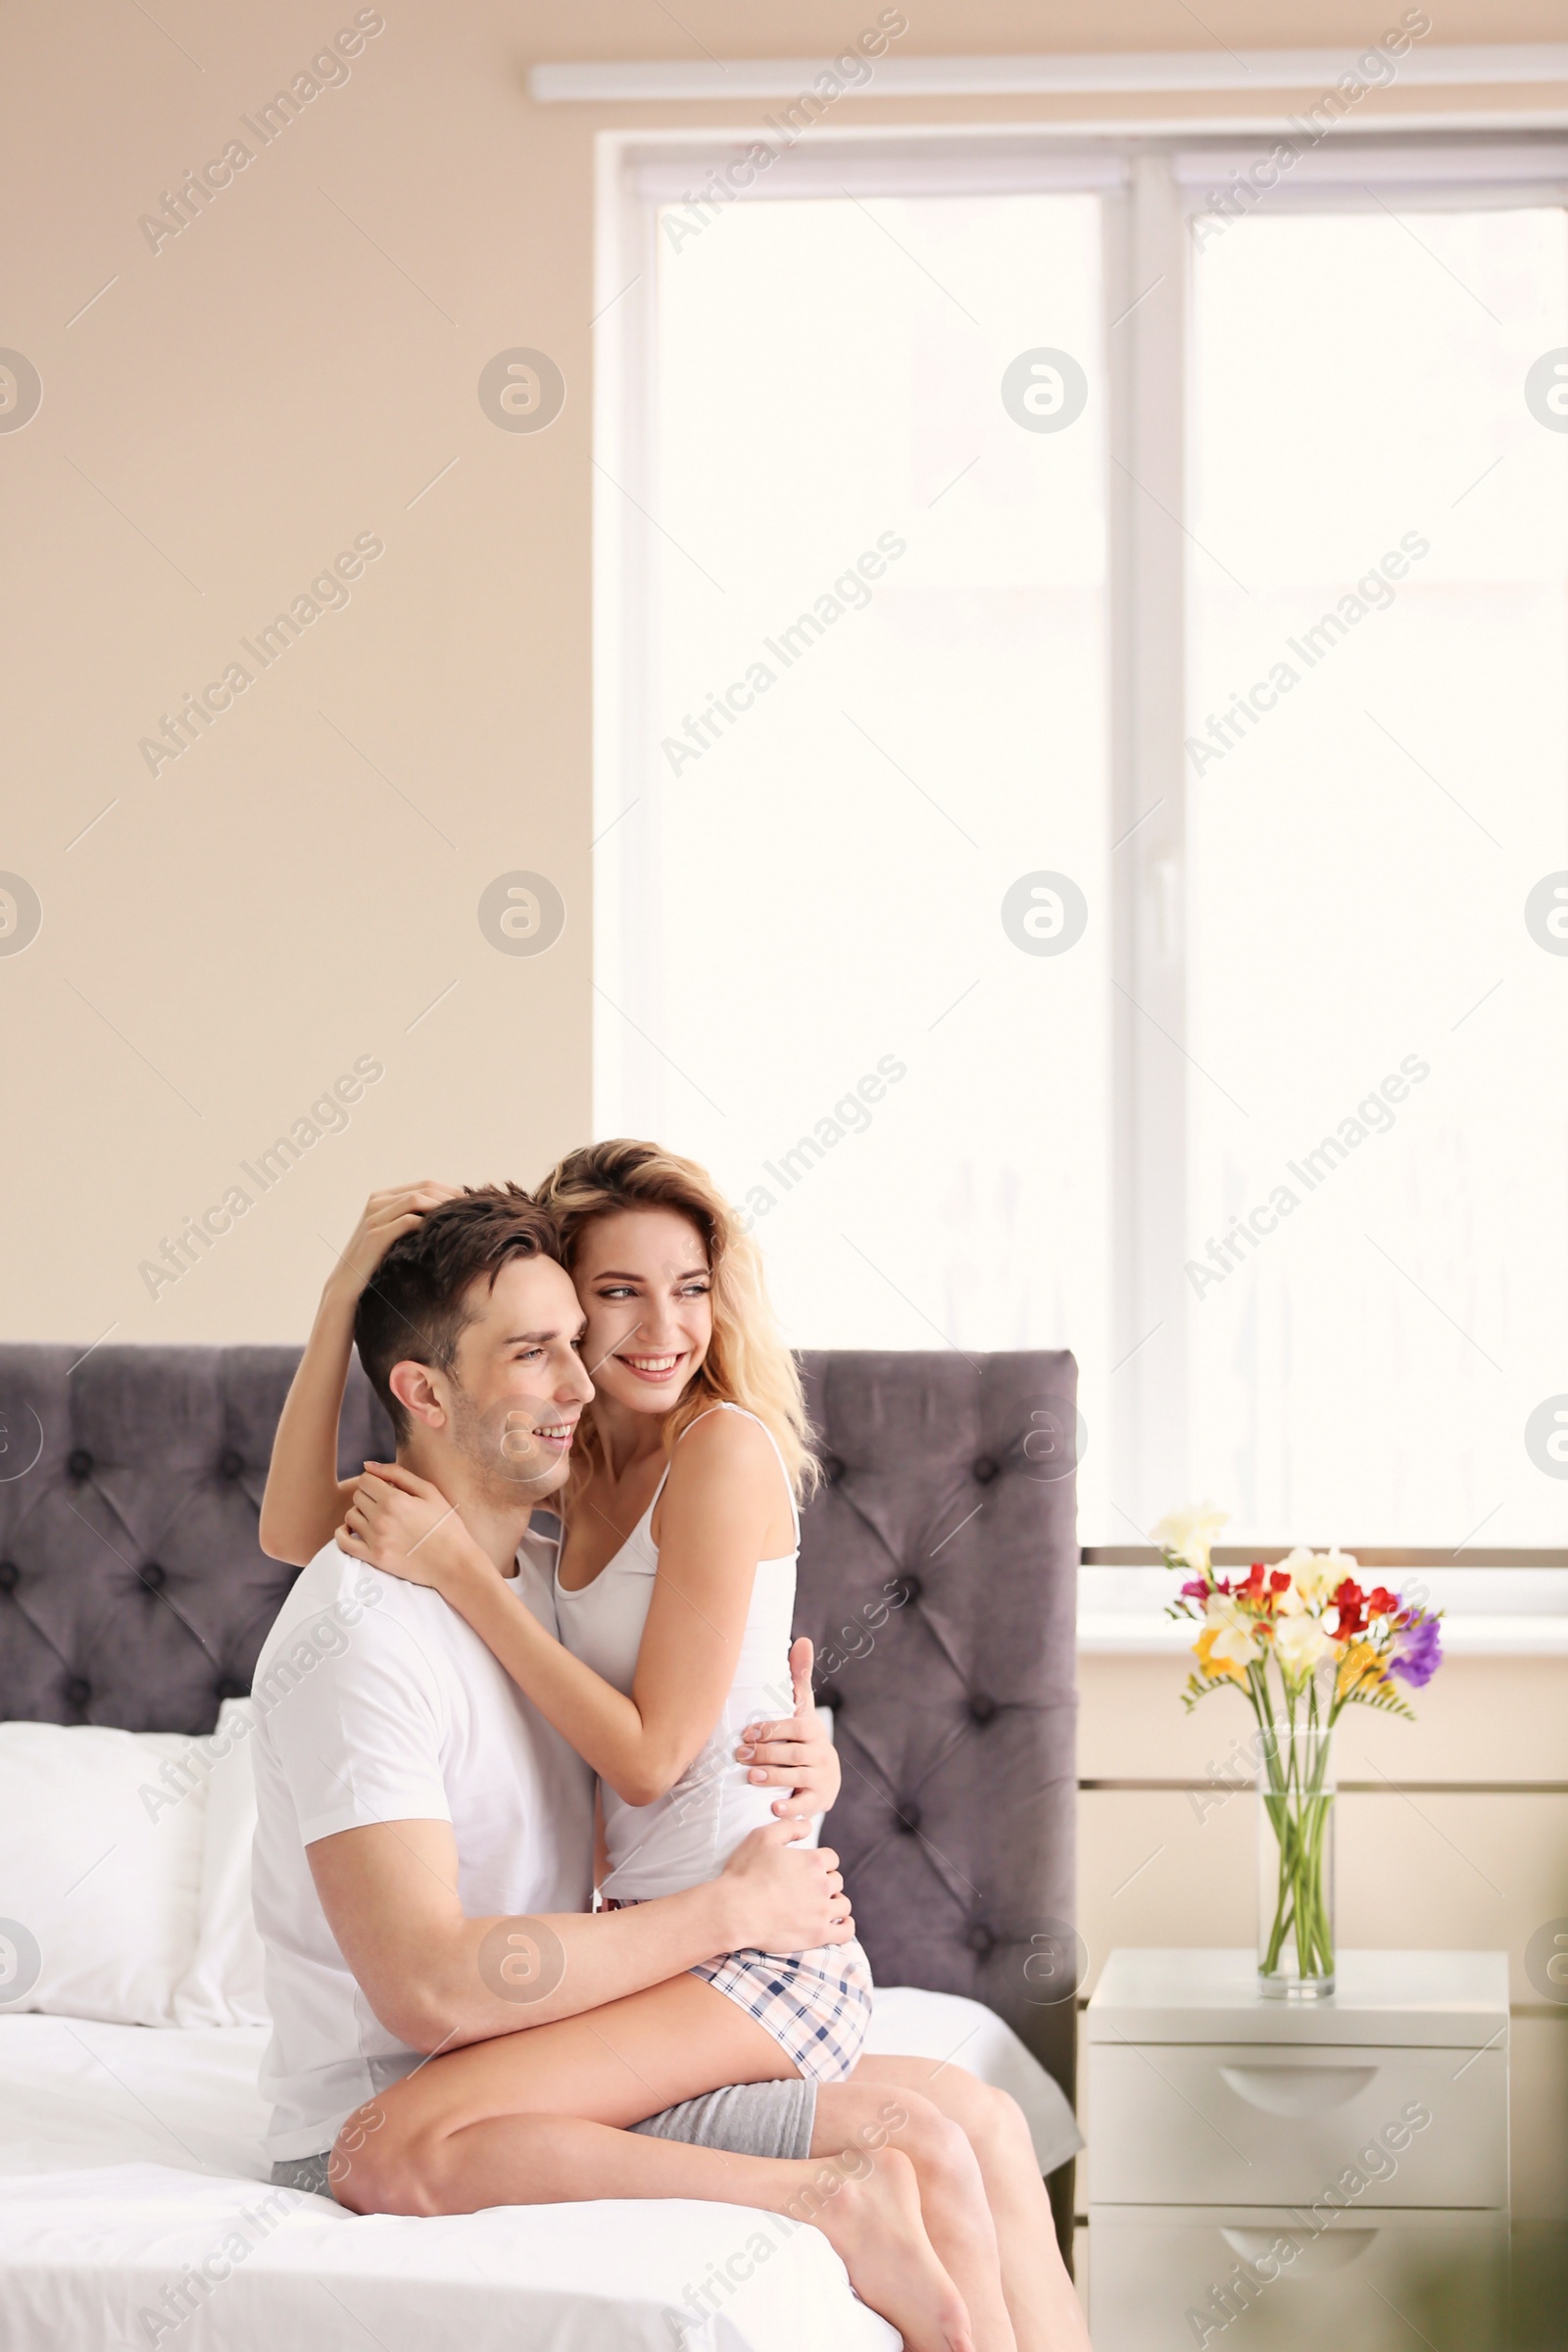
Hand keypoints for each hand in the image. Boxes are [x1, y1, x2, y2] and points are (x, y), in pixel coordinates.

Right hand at [326, 1183, 461, 1302]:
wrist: (347, 1285)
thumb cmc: (376, 1262)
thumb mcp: (395, 1235)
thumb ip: (412, 1220)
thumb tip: (449, 1215)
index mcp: (382, 1197)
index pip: (424, 1184)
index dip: (450, 1191)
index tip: (470, 1204)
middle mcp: (376, 1201)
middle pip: (424, 1188)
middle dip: (451, 1197)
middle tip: (472, 1210)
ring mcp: (374, 1216)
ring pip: (417, 1200)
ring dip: (442, 1207)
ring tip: (460, 1220)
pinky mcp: (375, 1234)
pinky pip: (408, 1220)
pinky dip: (428, 1224)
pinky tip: (441, 1234)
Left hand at [335, 1460, 479, 1591]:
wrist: (455, 1563)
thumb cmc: (446, 1525)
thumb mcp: (429, 1491)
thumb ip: (397, 1474)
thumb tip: (367, 1464)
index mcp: (396, 1500)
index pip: (365, 1480)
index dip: (375, 1481)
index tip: (386, 1488)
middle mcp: (382, 1519)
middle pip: (357, 1496)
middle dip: (369, 1496)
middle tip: (386, 1504)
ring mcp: (376, 1540)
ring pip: (350, 1517)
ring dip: (360, 1514)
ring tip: (377, 1518)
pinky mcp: (374, 1558)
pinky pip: (344, 1542)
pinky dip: (343, 1534)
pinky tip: (355, 1531)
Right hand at [719, 1817, 852, 1955]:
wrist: (735, 1911)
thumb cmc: (745, 1873)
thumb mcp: (763, 1837)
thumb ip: (789, 1827)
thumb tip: (808, 1826)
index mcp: (813, 1861)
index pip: (831, 1858)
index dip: (820, 1862)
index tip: (807, 1869)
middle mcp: (822, 1885)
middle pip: (837, 1880)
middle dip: (825, 1882)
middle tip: (808, 1888)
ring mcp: (822, 1912)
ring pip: (843, 1905)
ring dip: (835, 1903)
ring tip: (820, 1905)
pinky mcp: (818, 1935)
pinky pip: (845, 1931)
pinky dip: (846, 1926)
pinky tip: (838, 1923)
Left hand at [736, 1636, 840, 1821]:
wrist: (825, 1778)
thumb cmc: (804, 1737)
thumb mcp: (802, 1709)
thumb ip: (799, 1677)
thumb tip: (801, 1639)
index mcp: (812, 1731)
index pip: (795, 1727)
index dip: (772, 1729)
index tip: (747, 1732)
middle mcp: (820, 1754)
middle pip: (792, 1753)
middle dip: (765, 1754)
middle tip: (740, 1755)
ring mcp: (820, 1778)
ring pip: (797, 1777)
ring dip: (774, 1777)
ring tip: (750, 1777)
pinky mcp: (818, 1801)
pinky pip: (806, 1805)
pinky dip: (792, 1809)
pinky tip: (773, 1810)